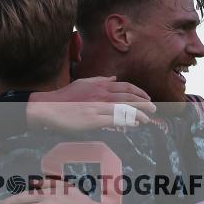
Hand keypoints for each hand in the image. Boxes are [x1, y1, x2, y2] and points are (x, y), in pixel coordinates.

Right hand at [26, 76, 155, 130]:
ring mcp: (98, 107)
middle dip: (144, 103)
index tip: (147, 98)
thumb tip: (113, 78)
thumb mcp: (83, 83)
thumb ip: (100, 80)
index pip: (125, 87)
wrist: (49, 106)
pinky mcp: (93, 119)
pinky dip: (127, 121)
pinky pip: (115, 120)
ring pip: (124, 109)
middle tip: (154, 109)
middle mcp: (101, 94)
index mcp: (100, 85)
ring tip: (148, 119)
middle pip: (129, 97)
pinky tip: (135, 124)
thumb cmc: (65, 96)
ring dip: (139, 114)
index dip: (139, 92)